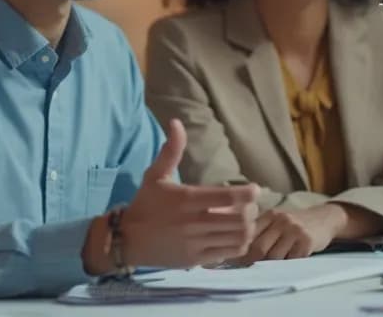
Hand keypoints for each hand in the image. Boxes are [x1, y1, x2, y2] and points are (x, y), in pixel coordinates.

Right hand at [113, 120, 259, 268]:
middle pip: (238, 219)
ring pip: (237, 238)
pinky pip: (228, 254)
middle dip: (251, 211)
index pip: (227, 197)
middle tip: (250, 206)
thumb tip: (176, 123)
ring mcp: (195, 243)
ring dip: (247, 229)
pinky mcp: (195, 260)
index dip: (248, 193)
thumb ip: (171, 150)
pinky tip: (234, 237)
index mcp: (186, 199)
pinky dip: (238, 245)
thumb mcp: (155, 175)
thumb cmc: (145, 204)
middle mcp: (193, 222)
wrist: (127, 239)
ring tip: (245, 221)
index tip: (255, 189)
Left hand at [231, 206, 343, 264]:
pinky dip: (287, 265)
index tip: (236, 263)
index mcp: (270, 215)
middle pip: (259, 248)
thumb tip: (238, 254)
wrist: (325, 218)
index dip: (241, 252)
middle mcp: (281, 220)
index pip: (249, 235)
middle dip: (253, 262)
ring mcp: (295, 230)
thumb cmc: (294, 224)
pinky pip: (291, 261)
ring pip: (274, 257)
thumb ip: (260, 232)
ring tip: (274, 264)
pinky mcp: (307, 241)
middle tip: (252, 270)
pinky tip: (290, 260)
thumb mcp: (277, 221)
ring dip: (272, 266)